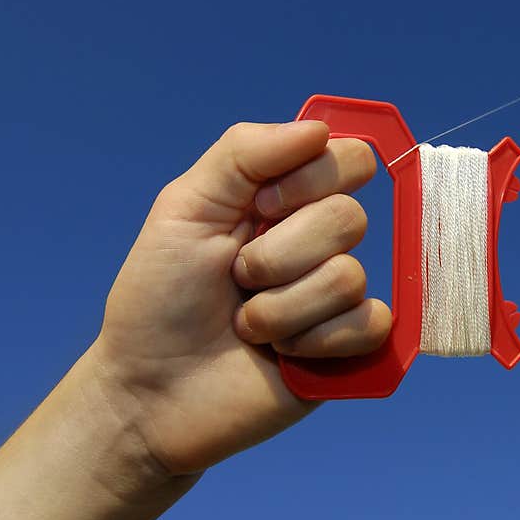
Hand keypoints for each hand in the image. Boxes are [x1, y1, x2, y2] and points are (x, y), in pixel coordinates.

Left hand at [92, 120, 391, 474]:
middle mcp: (316, 244)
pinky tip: (283, 356)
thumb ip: (245, 154)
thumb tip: (321, 128)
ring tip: (247, 327)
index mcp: (285, 202)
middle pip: (349, 218)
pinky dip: (315, 342)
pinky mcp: (350, 349)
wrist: (149, 392)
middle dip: (278, 255)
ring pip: (349, 277)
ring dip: (281, 308)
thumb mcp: (184, 208)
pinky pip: (369, 325)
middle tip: (237, 278)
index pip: (348, 158)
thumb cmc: (159, 299)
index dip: (312, 179)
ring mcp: (335, 298)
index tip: (262, 207)